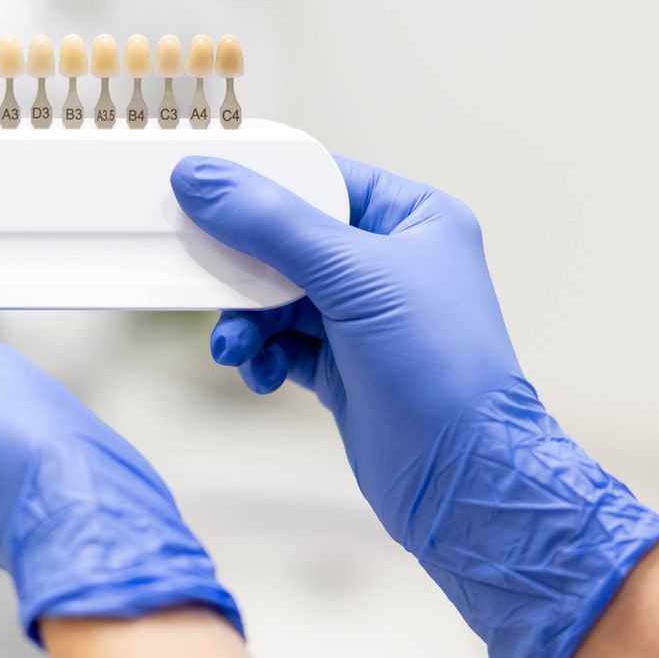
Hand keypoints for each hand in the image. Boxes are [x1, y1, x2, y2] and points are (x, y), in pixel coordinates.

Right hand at [171, 155, 658, 657]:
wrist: (464, 483)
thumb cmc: (435, 367)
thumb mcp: (352, 278)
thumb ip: (271, 224)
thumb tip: (198, 174)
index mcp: (414, 218)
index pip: (321, 179)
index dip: (259, 184)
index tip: (194, 189)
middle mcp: (392, 260)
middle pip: (288, 238)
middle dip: (243, 267)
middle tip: (198, 277)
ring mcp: (367, 316)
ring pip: (276, 294)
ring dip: (245, 319)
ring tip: (234, 348)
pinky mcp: (345, 366)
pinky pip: (280, 341)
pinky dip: (261, 353)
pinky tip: (259, 374)